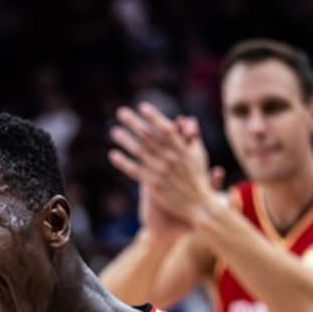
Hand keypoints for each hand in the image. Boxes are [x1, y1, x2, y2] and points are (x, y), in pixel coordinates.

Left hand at [108, 103, 221, 224]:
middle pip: (148, 136)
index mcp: (182, 149)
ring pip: (138, 151)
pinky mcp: (153, 185)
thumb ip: (191, 136)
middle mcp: (170, 158)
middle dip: (133, 122)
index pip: (166, 128)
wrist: (198, 205)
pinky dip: (123, 162)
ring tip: (114, 131)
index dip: (154, 116)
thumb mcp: (199, 155)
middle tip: (121, 112)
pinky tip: (113, 155)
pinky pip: (134, 170)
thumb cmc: (198, 177)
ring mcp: (160, 171)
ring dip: (125, 139)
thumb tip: (185, 118)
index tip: (142, 107)